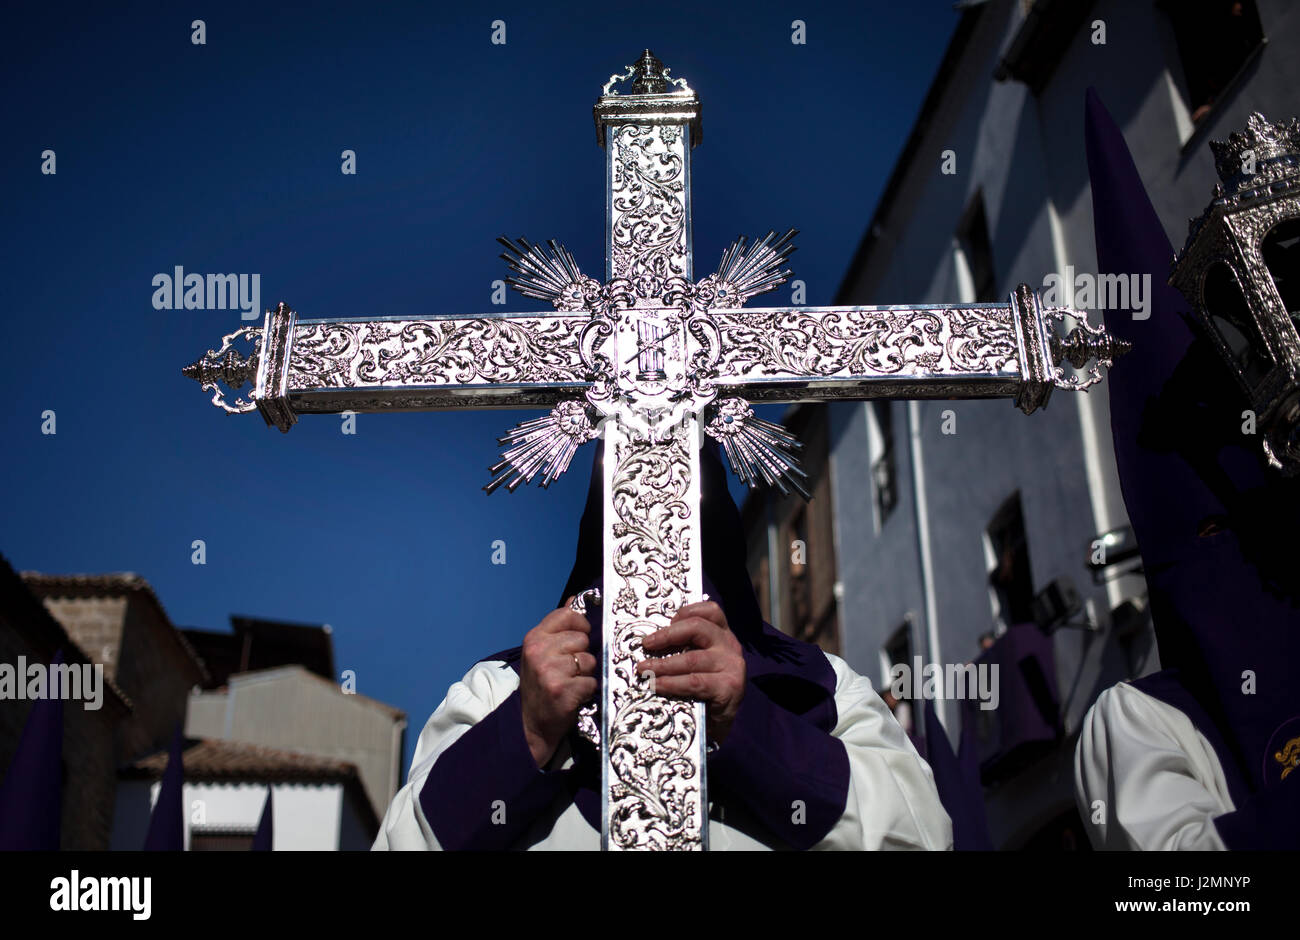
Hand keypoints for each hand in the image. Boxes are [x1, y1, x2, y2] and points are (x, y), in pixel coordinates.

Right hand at [519, 599, 596, 767]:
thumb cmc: (540, 685)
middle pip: (582, 639)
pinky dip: (587, 690)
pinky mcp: (562, 691)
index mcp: (534, 638)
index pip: (567, 614)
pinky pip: (591, 681)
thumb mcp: (541, 652)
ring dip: (586, 674)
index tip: (580, 637)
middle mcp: (539, 652)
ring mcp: (550, 671)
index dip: (580, 625)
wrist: (530, 724)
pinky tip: (574, 695)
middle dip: (583, 654)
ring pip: (589, 661)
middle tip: (569, 669)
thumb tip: (575, 599)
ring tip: (571, 682)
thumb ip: (558, 627)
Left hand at [636, 600, 745, 744]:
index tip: (666, 621)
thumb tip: (650, 639)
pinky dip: (672, 683)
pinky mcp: (729, 688)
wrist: (716, 726)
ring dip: (663, 664)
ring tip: (644, 669)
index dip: (686, 612)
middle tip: (646, 644)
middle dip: (667, 635)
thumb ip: (683, 647)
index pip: (710, 611)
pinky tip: (657, 685)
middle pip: (698, 628)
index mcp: (722, 635)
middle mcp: (730, 646)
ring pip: (692, 658)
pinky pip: (695, 682)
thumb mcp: (695, 662)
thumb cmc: (701, 690)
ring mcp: (732, 666)